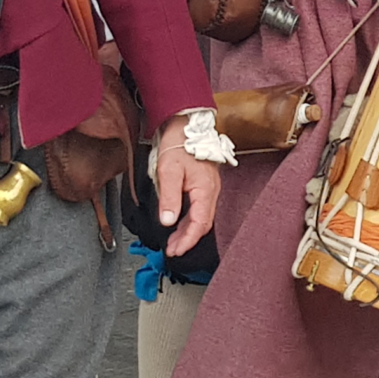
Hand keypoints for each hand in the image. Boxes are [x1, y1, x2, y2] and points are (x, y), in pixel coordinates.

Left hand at [151, 115, 221, 256]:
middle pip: (203, 223)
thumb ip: (169, 198)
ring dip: (187, 231)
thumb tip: (167, 222)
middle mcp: (211, 191)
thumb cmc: (179, 145)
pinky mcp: (204, 185)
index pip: (200, 223)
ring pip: (201, 217)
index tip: (176, 251)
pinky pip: (199, 208)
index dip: (188, 240)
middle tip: (172, 251)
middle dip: (188, 239)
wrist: (186, 126)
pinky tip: (178, 224)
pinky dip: (189, 221)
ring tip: (173, 242)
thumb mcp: (169, 171)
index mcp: (205, 189)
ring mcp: (209, 188)